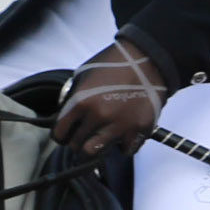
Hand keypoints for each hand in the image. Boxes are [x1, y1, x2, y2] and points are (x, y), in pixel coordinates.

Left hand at [54, 36, 170, 156]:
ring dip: (96, 146)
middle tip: (83, 135)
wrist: (149, 57)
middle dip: (77, 141)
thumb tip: (66, 114)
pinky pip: (125, 150)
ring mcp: (120, 125)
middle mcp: (99, 115)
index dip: (61, 135)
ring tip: (99, 138)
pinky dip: (122, 145)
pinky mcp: (140, 129)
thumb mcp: (84, 74)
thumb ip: (73, 96)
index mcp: (82, 101)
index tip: (65, 135)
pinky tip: (121, 134)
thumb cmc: (115, 63)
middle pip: (77, 146)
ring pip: (97, 152)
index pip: (60, 133)